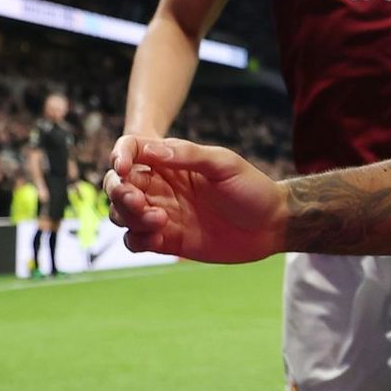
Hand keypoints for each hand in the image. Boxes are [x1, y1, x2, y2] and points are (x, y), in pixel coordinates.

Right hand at [105, 136, 284, 263]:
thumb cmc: (251, 188)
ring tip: (160, 220)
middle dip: (119, 192)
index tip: (124, 167)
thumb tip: (152, 149)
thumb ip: (189, 155)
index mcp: (172, 161)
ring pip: (121, 213)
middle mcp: (161, 186)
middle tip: (138, 201)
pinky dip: (137, 239)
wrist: (271, 225)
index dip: (120, 155)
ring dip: (129, 216)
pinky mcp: (166, 240)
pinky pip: (134, 240)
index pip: (133, 150)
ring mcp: (161, 213)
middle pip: (118, 184)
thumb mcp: (225, 165)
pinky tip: (158, 238)